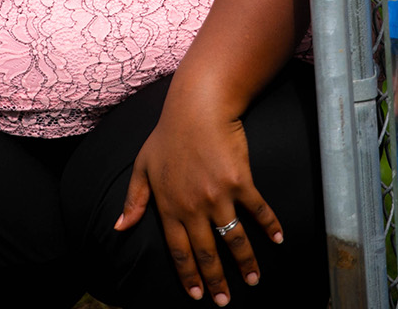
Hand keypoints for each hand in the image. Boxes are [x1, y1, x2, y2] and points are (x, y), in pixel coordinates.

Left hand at [114, 102, 281, 304]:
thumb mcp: (143, 166)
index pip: (179, 251)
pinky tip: (277, 240)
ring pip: (233, 239)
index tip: (198, 295)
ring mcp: (218, 196)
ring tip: (253, 280)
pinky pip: (257, 211)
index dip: (189, 276)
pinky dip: (269, 227)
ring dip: (245, 264)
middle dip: (217, 281)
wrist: (198, 108)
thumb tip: (119, 228)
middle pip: (207, 253)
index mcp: (169, 206)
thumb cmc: (168, 134)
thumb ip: (133, 200)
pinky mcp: (240, 182)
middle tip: (225, 301)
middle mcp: (193, 207)